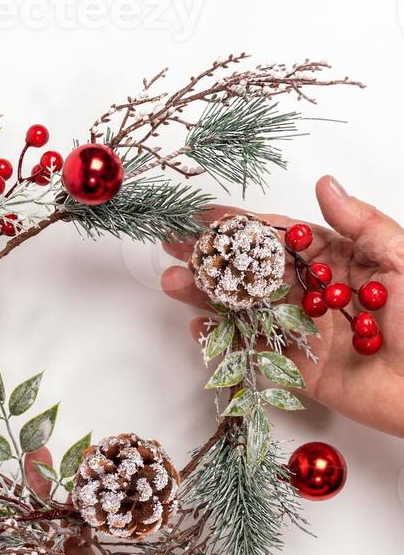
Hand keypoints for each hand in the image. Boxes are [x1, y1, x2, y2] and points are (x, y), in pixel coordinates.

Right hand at [162, 175, 403, 437]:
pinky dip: (223, 341)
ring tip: (173, 282)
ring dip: (209, 296)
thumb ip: (361, 224)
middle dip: (214, 259)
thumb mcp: (402, 260)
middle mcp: (317, 294)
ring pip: (248, 310)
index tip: (207, 215)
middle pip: (256, 272)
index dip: (245, 226)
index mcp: (342, 262)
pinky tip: (197, 325)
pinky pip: (256, 353)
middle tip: (174, 247)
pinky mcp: (303, 370)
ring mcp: (306, 332)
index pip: (283, 238)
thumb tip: (325, 183)